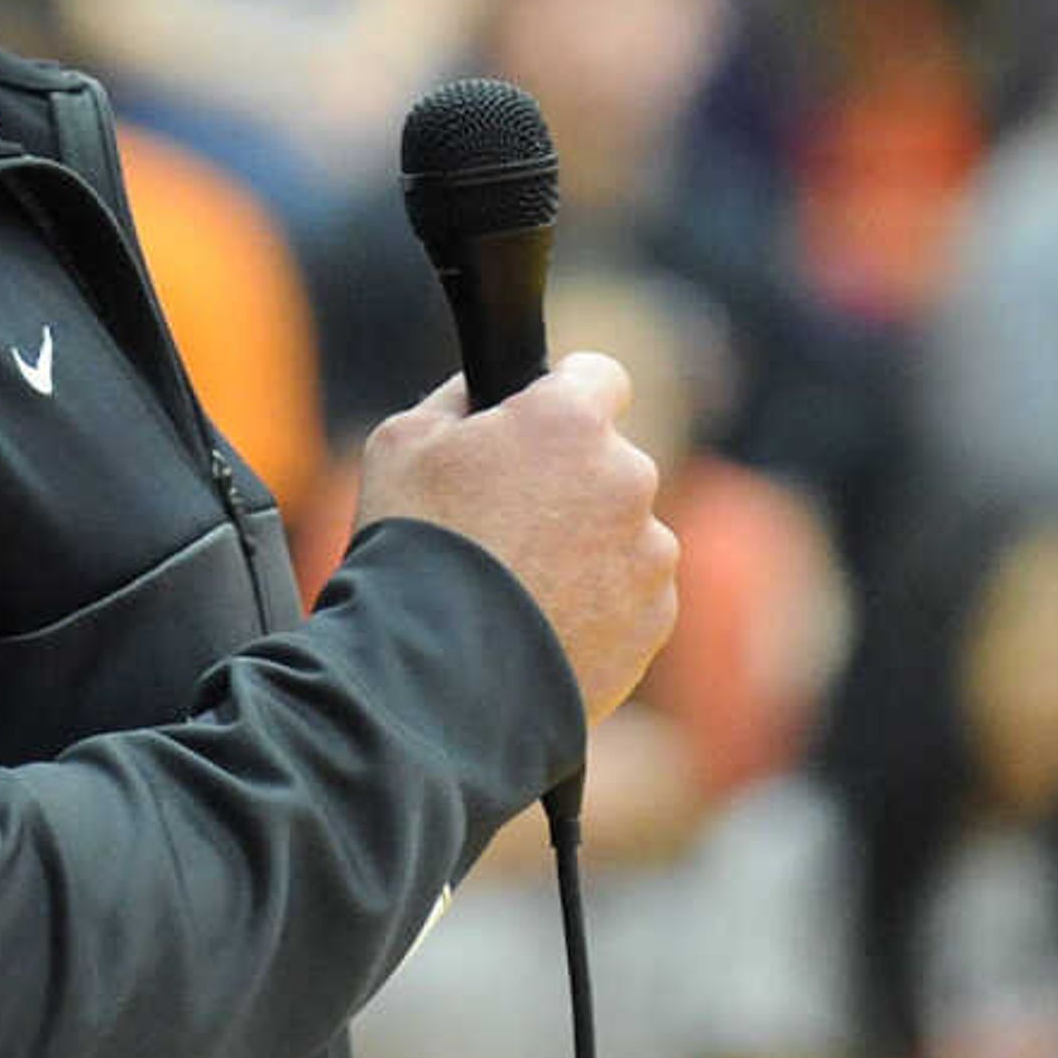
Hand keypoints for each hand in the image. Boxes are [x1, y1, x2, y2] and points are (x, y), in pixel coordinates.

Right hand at [353, 354, 678, 721]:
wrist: (436, 681)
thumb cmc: (413, 550)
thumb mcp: (402, 443)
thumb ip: (459, 401)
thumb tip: (483, 394)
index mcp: (570, 421)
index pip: (599, 376)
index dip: (562, 396)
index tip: (537, 425)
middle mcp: (627, 477)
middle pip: (609, 462)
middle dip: (569, 483)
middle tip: (507, 525)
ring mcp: (649, 553)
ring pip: (625, 532)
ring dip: (587, 547)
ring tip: (519, 590)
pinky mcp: (655, 619)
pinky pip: (632, 596)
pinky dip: (599, 606)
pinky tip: (541, 627)